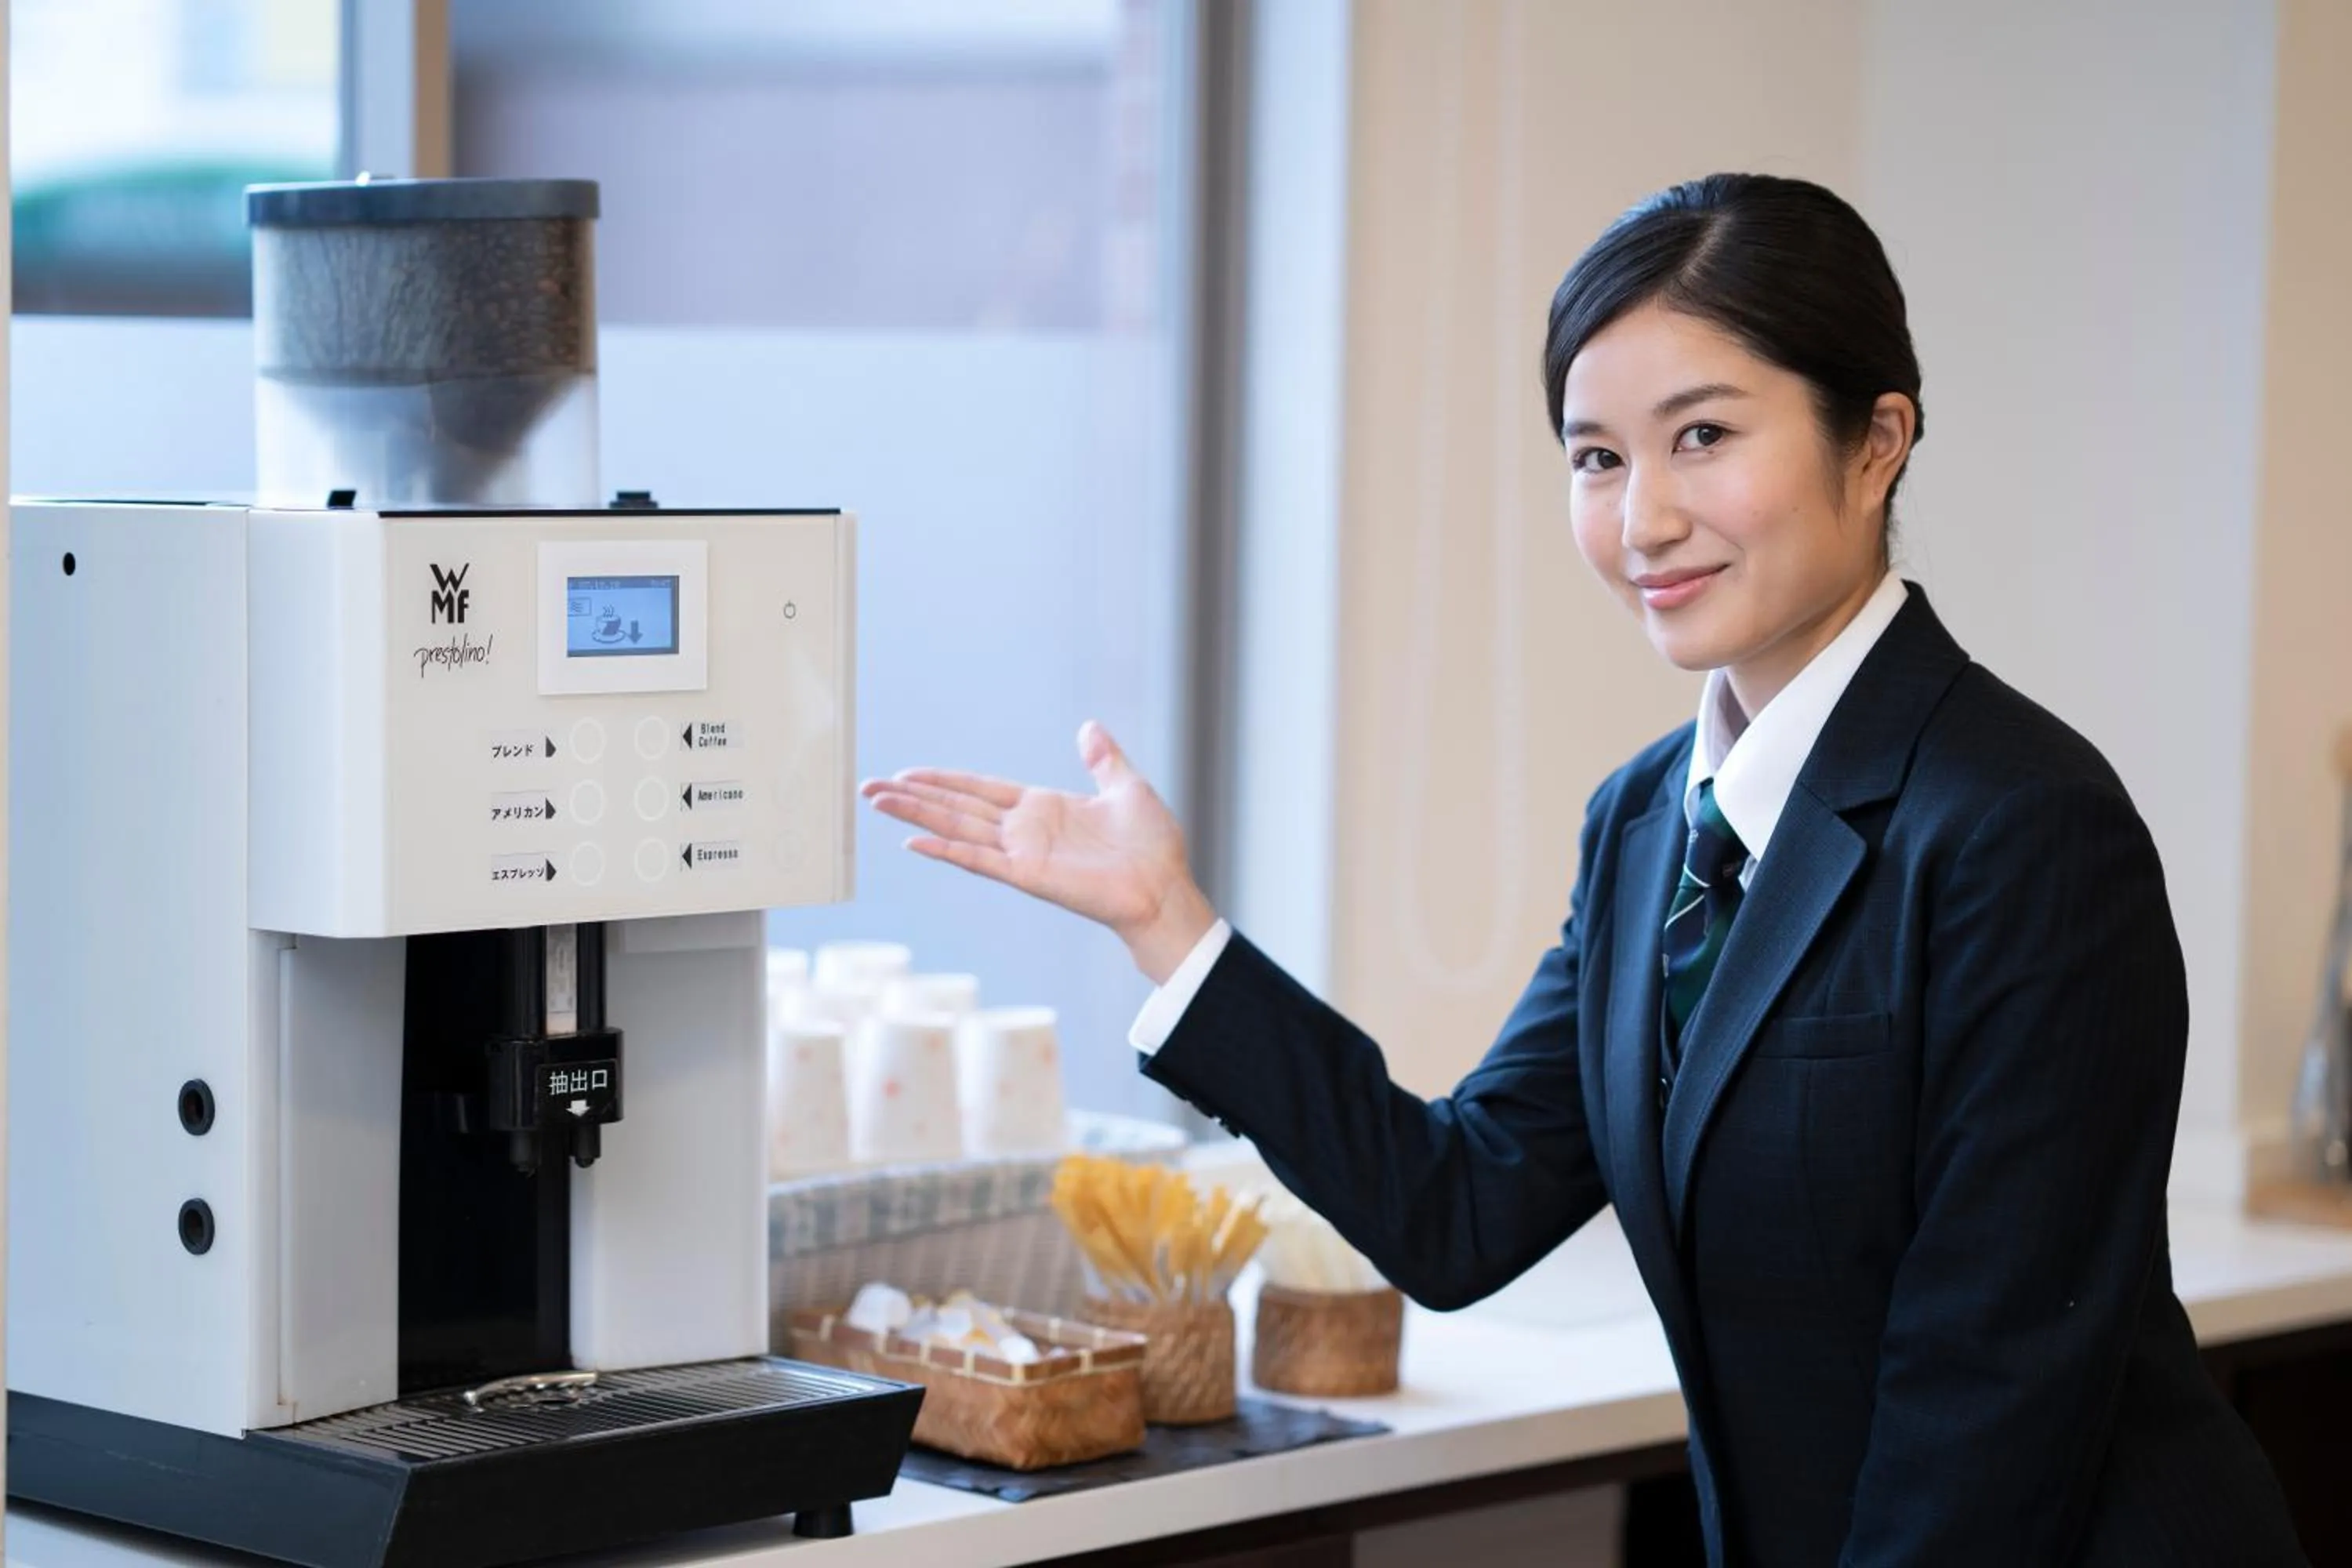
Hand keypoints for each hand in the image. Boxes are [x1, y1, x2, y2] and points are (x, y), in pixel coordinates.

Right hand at [860, 721, 1218, 983]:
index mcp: (1043, 808)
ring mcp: (1022, 853)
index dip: (945, 781)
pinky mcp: (1028, 874)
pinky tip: (914, 841)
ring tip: (877, 802)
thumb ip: (1103, 759)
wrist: (1165, 888)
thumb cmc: (1152, 846)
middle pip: (956, 807)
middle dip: (914, 796)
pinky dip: (946, 850)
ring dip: (916, 815)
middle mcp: (1024, 830)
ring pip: (957, 828)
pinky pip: (978, 859)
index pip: (981, 790)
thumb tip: (1089, 727)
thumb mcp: (1126, 787)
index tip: (909, 773)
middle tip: (870, 786)